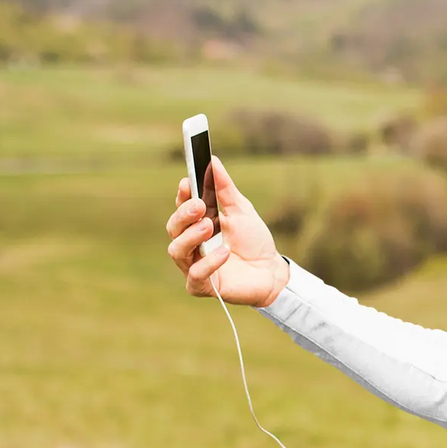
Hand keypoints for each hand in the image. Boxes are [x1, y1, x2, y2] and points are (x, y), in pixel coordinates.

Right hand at [165, 157, 290, 305]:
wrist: (273, 272)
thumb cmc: (254, 242)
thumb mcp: (242, 211)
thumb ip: (226, 189)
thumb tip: (213, 161)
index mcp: (197, 224)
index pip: (181, 208)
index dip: (182, 196)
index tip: (188, 182)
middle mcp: (191, 245)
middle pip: (173, 228)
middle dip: (184, 215)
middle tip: (199, 205)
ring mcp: (194, 266)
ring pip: (176, 250)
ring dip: (190, 236)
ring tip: (209, 226)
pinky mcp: (202, 286)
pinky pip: (196, 274)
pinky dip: (209, 261)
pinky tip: (225, 251)